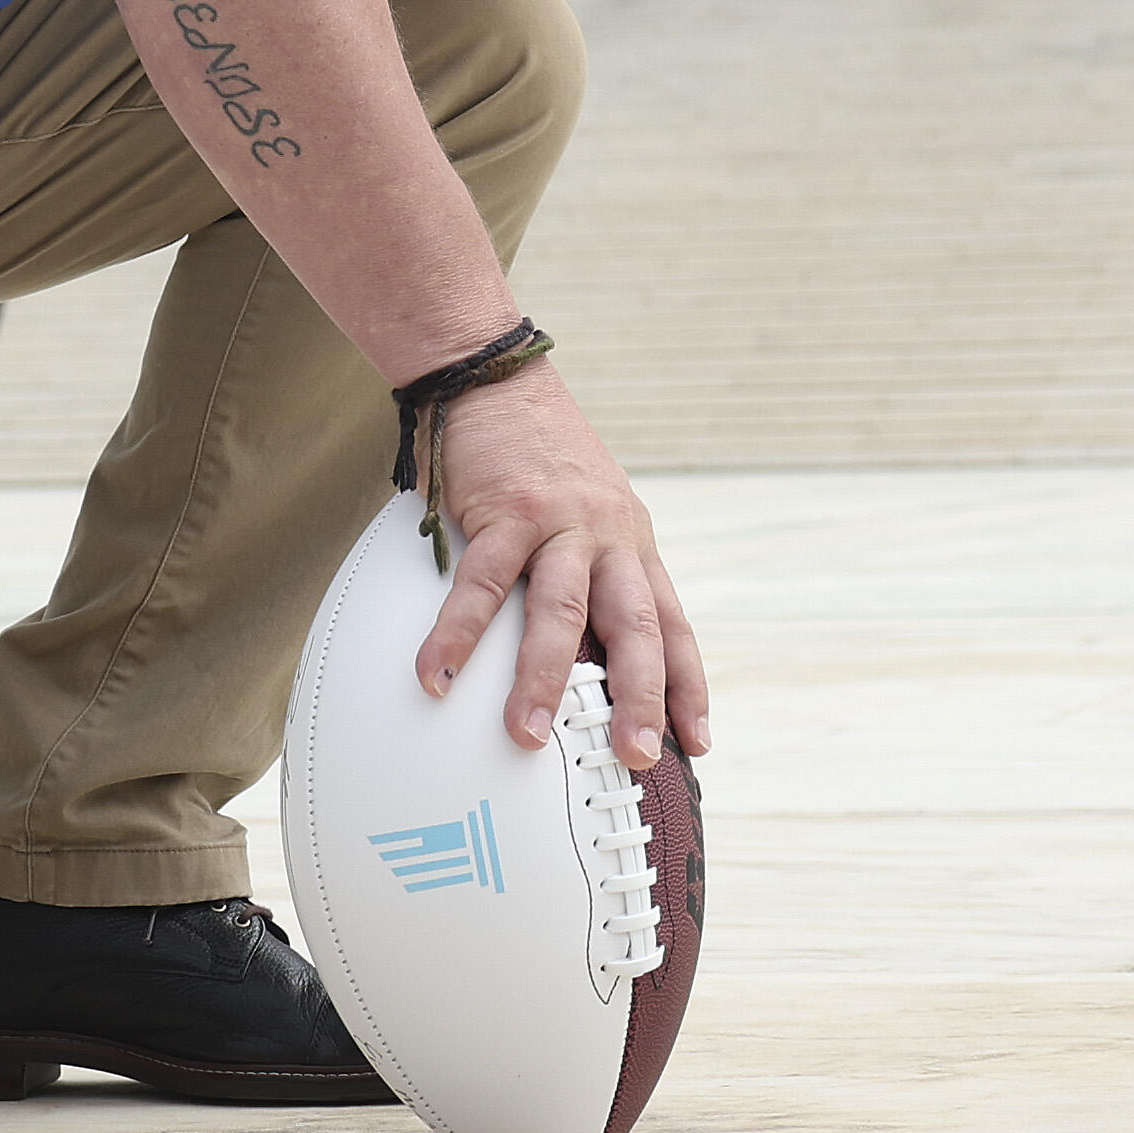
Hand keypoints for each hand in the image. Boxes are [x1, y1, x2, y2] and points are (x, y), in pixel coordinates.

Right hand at [414, 366, 707, 768]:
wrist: (496, 375)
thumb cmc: (537, 453)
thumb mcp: (588, 510)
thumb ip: (587, 573)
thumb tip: (575, 656)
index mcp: (631, 544)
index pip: (670, 624)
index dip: (686, 684)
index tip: (698, 742)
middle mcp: (608, 535)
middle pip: (635, 625)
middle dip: (639, 695)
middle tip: (635, 757)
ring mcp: (559, 522)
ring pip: (562, 611)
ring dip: (544, 680)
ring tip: (526, 738)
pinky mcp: (506, 509)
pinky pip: (481, 583)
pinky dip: (457, 635)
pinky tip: (436, 677)